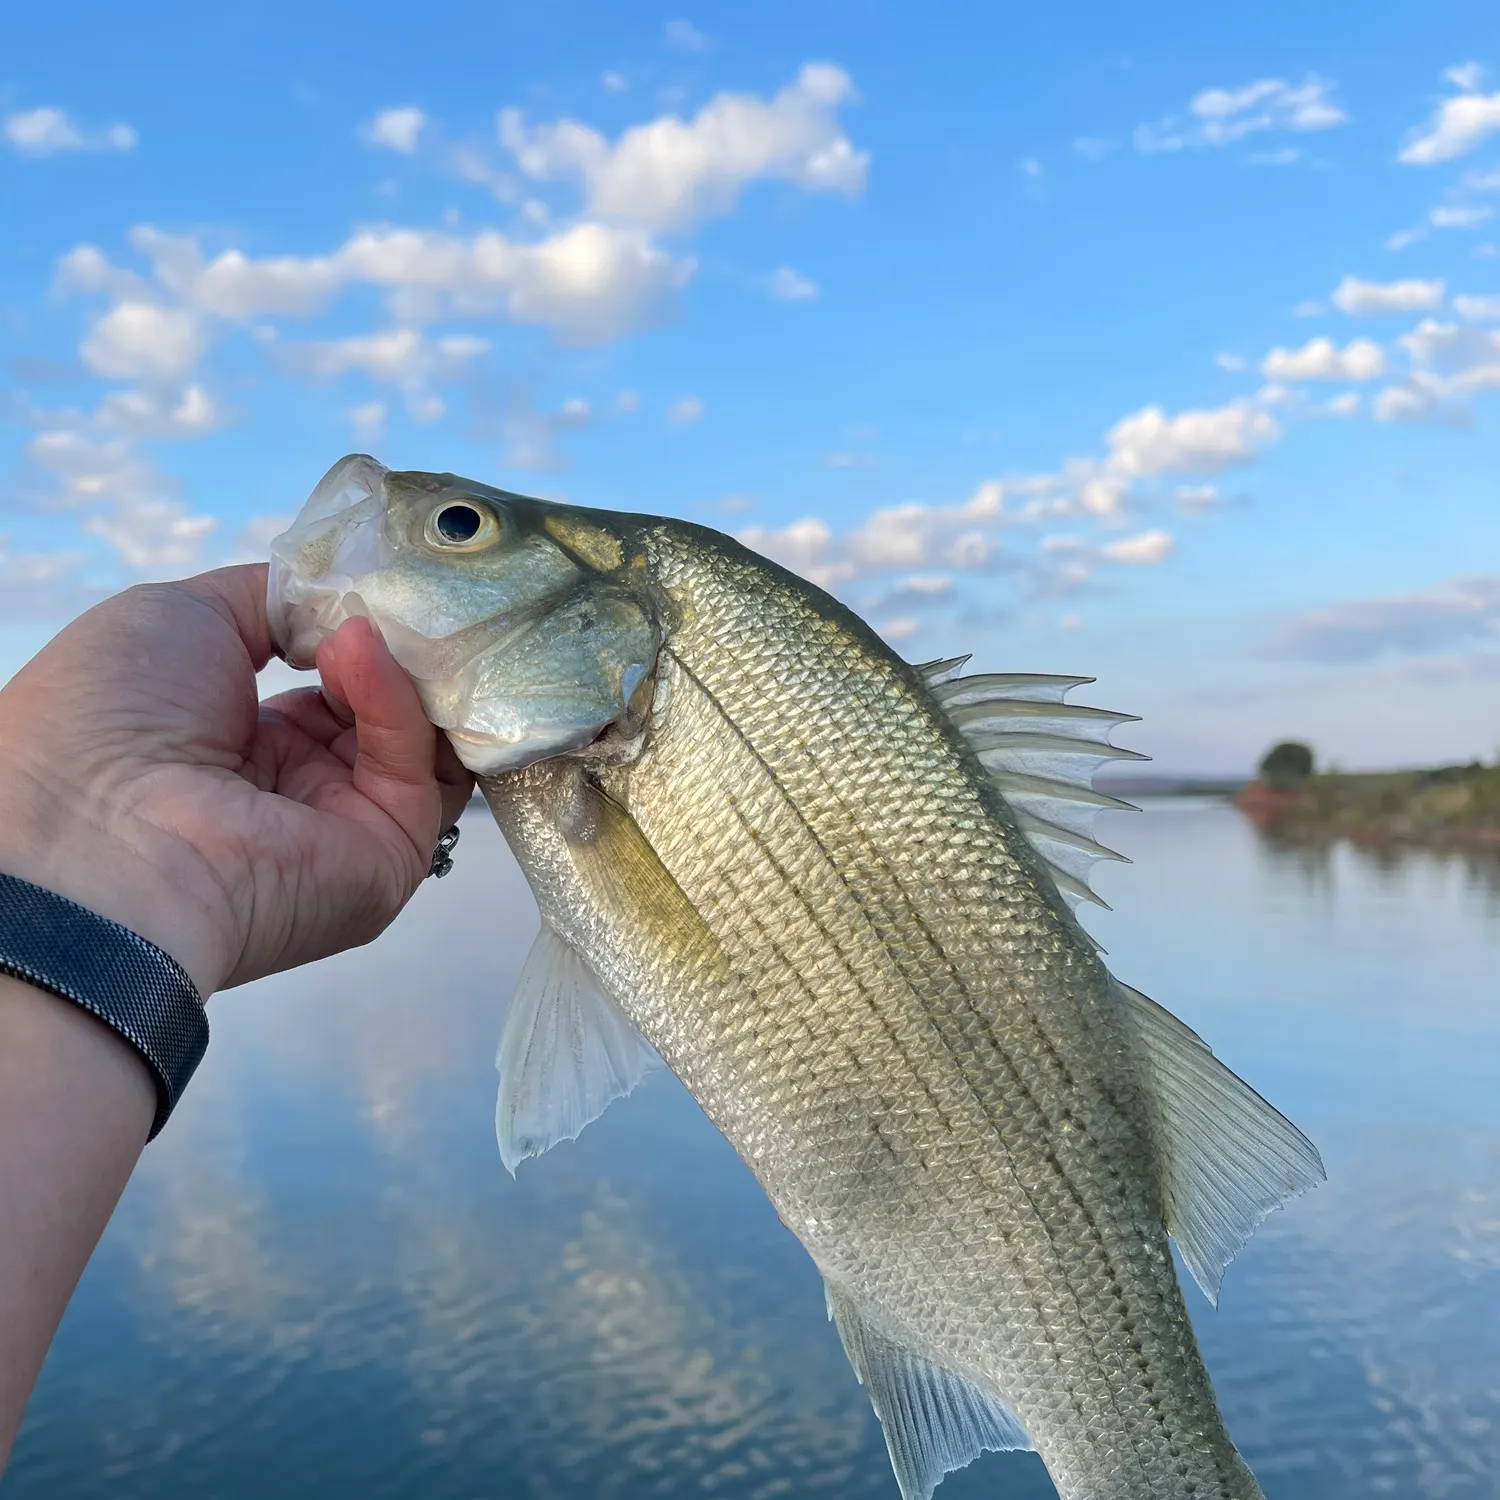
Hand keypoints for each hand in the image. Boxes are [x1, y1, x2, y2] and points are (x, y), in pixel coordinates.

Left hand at [0, 564, 472, 995]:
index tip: (372, 588)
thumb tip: (342, 604)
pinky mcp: (385, 859)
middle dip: (399, 650)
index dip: (359, 633)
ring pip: (419, 741)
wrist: (95, 831)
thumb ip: (274, 602)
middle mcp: (299, 794)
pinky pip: (413, 770)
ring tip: (363, 628)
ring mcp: (345, 830)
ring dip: (401, 671)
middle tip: (396, 601)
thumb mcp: (183, 617)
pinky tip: (357, 655)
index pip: (336, 687)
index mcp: (244, 747)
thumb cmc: (107, 719)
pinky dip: (395, 703)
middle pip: (390, 713)